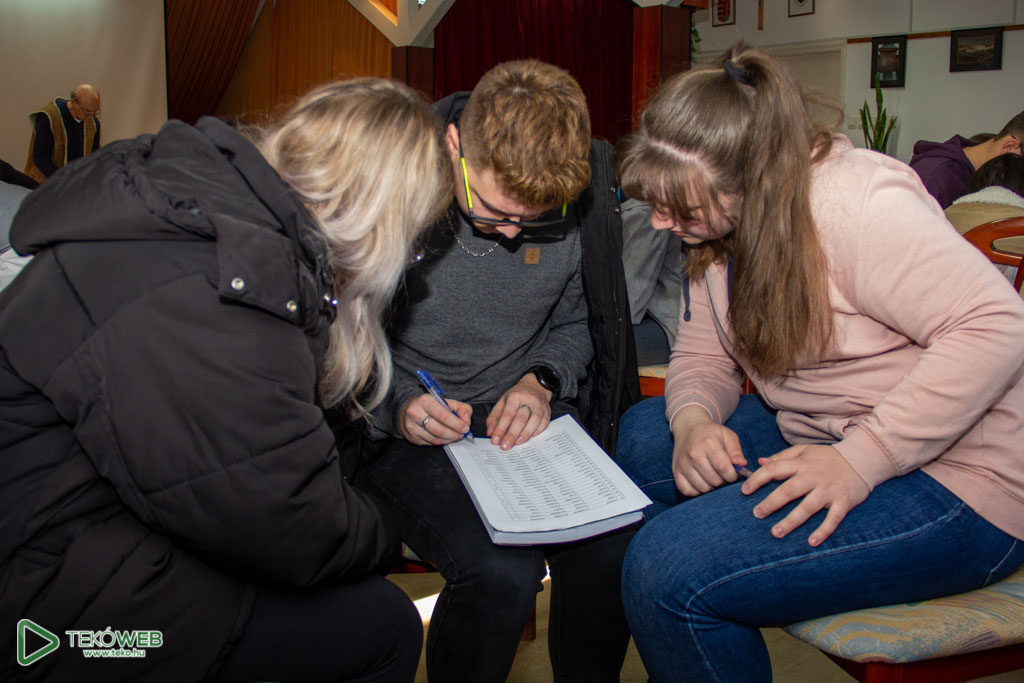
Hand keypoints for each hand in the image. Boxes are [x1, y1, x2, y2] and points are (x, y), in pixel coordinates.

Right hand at [399, 394, 471, 445]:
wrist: (408, 409)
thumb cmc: (431, 405)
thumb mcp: (447, 401)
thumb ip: (462, 408)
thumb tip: (466, 422)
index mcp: (425, 401)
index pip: (443, 416)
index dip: (457, 424)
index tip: (465, 427)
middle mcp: (415, 413)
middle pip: (439, 430)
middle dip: (454, 434)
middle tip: (462, 434)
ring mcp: (412, 427)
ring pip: (435, 439)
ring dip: (449, 439)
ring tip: (455, 436)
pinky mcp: (412, 437)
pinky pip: (430, 443)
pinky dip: (441, 442)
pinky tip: (446, 437)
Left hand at [486, 374, 551, 449]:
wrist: (535, 387)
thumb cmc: (517, 396)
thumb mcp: (503, 402)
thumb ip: (494, 417)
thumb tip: (490, 433)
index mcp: (515, 396)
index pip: (507, 415)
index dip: (500, 429)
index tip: (495, 440)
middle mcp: (529, 400)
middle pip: (520, 419)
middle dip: (512, 434)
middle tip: (505, 446)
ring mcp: (540, 406)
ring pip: (534, 421)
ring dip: (525, 434)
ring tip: (517, 444)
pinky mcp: (547, 412)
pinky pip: (543, 423)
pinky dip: (536, 432)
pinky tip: (530, 438)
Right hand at [670, 405, 746, 496]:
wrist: (688, 428)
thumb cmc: (711, 433)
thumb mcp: (727, 435)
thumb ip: (736, 451)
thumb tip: (742, 465)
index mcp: (708, 443)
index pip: (723, 467)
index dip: (732, 475)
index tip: (733, 474)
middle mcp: (693, 455)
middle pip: (714, 480)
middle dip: (723, 481)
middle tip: (723, 475)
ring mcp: (683, 464)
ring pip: (703, 488)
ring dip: (712, 487)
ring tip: (714, 477)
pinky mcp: (676, 472)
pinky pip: (688, 491)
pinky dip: (698, 491)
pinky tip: (703, 482)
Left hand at [742, 444, 869, 545]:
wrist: (862, 459)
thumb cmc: (828, 457)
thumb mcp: (805, 451)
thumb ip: (782, 457)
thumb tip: (760, 462)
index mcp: (801, 464)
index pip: (775, 469)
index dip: (758, 479)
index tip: (744, 491)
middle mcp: (813, 477)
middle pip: (789, 490)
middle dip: (771, 503)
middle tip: (757, 514)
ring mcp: (829, 490)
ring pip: (808, 507)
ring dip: (791, 521)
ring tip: (776, 533)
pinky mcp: (843, 502)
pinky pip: (833, 518)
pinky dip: (823, 530)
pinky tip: (811, 542)